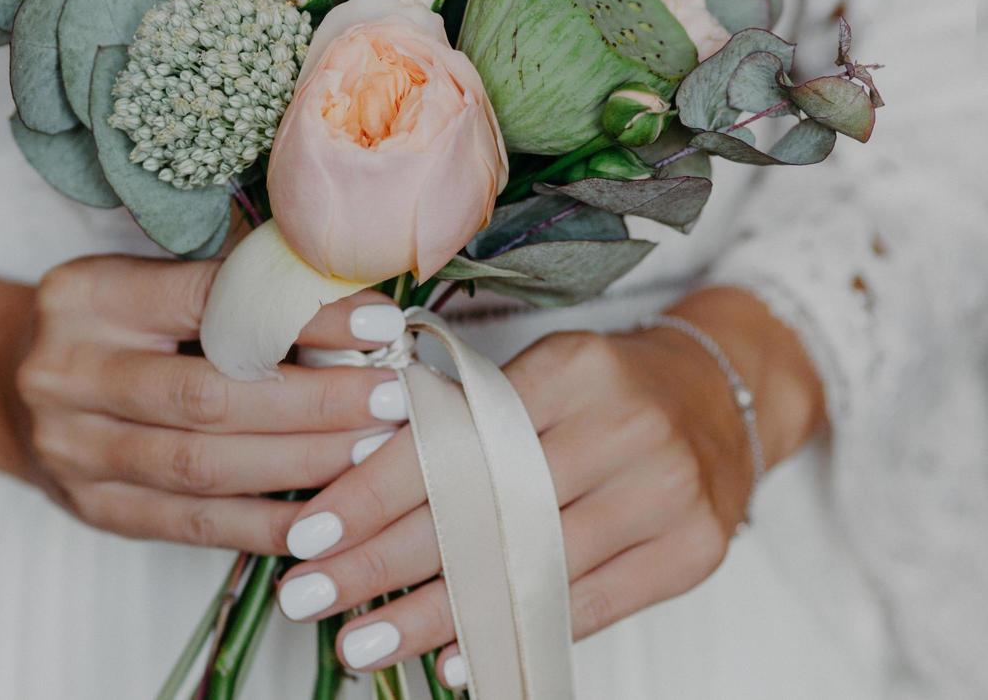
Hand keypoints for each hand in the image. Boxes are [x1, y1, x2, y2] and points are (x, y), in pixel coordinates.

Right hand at [0, 257, 410, 553]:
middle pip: (209, 395)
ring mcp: (74, 450)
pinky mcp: (93, 509)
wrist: (3, 383)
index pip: (210, 302)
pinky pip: (190, 526)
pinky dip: (264, 525)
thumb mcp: (142, 282)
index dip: (301, 315)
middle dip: (314, 402)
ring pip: (204, 467)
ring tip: (374, 451)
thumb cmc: (102, 323)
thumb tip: (350, 308)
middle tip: (390, 398)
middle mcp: (70, 372)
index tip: (380, 321)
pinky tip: (325, 519)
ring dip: (302, 464)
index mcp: (89, 296)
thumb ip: (225, 292)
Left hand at [273, 286, 825, 686]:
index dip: (373, 491)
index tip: (309, 533)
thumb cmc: (605, 386)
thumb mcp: (538, 371)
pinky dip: (514, 637)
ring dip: (434, 617)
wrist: (724, 394)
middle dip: (382, 562)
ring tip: (363, 645)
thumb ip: (464, 417)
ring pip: (527, 570)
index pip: (453, 439)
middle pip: (483, 509)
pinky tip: (452, 663)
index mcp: (570, 370)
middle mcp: (622, 428)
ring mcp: (664, 494)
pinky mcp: (691, 552)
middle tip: (310, 599)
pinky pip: (587, 609)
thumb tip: (356, 485)